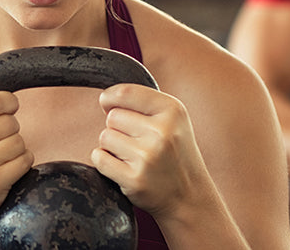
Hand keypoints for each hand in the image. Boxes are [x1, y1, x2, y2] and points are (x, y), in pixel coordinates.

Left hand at [91, 84, 209, 217]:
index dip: (109, 98)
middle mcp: (162, 132)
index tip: (108, 105)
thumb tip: (105, 99)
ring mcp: (148, 156)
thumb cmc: (174, 152)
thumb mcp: (171, 118)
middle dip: (117, 128)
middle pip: (112, 116)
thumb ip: (141, 102)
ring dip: (112, 147)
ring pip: (105, 137)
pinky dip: (104, 162)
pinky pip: (99, 158)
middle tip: (138, 143)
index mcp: (173, 111)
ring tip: (135, 157)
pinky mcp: (135, 179)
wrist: (190, 197)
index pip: (124, 93)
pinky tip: (124, 168)